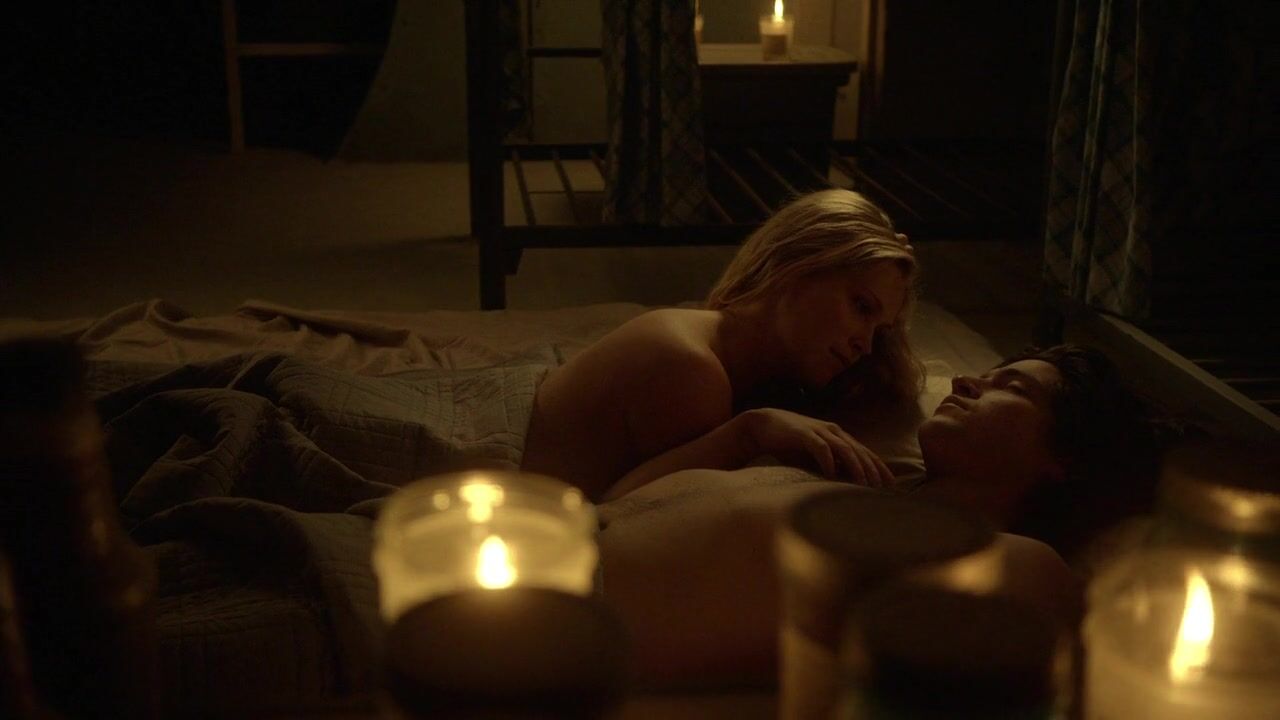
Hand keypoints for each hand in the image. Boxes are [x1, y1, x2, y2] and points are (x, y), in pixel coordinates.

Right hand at [739, 408, 894, 487]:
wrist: (762, 426)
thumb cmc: (789, 443)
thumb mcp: (814, 455)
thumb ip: (830, 464)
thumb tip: (845, 483)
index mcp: (838, 435)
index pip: (864, 451)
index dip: (878, 466)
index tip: (891, 483)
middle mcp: (833, 431)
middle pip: (859, 450)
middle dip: (872, 469)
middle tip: (881, 487)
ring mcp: (819, 430)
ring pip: (844, 448)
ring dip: (856, 466)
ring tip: (863, 483)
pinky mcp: (803, 434)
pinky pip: (820, 447)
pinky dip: (828, 461)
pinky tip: (832, 474)